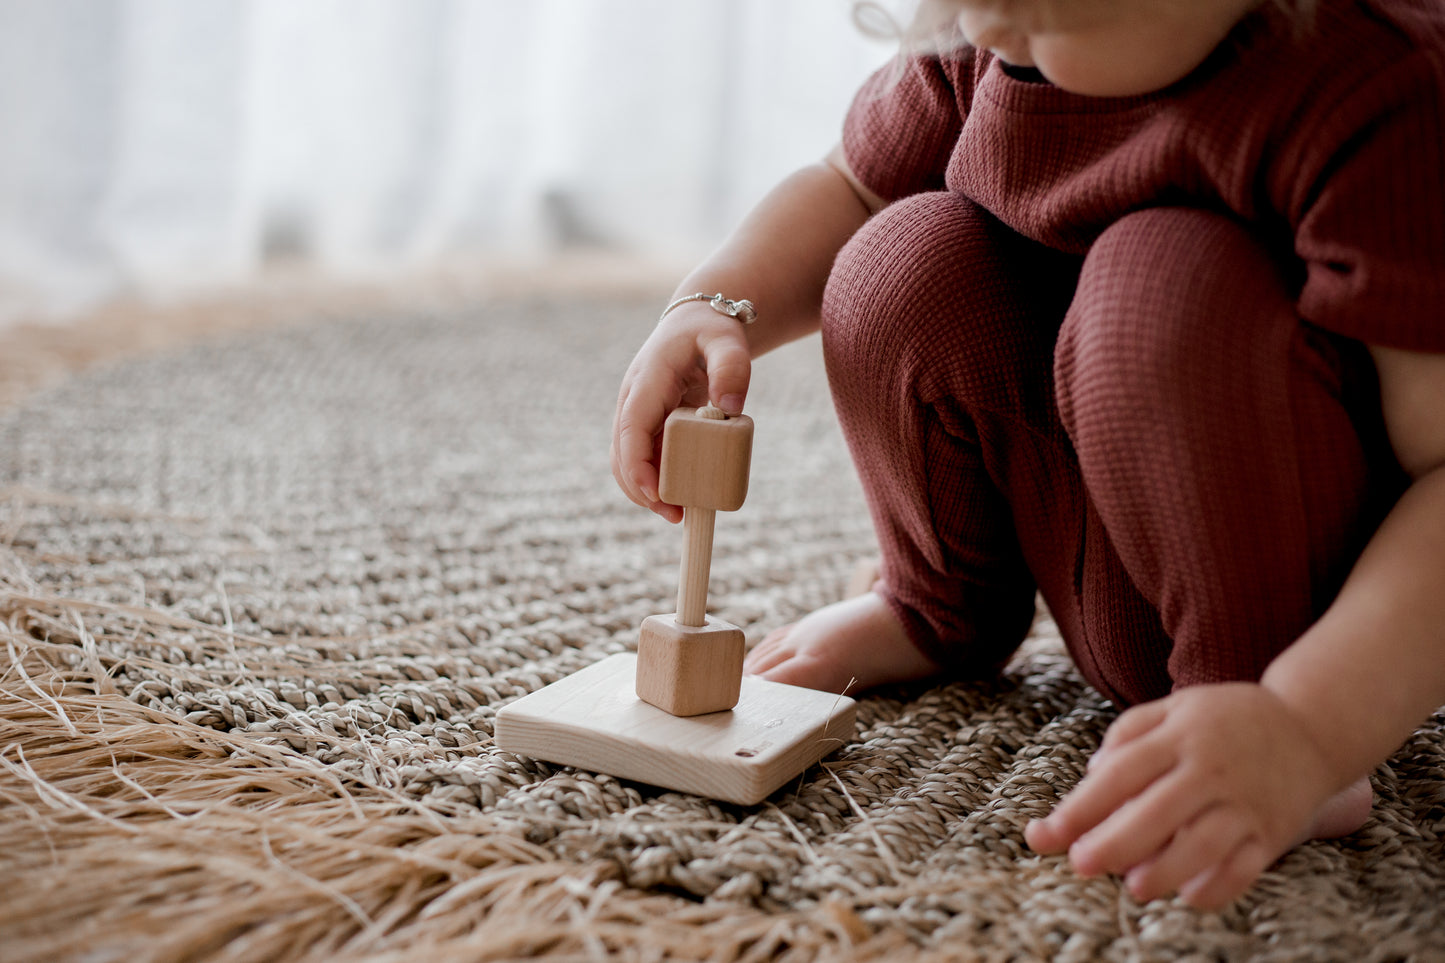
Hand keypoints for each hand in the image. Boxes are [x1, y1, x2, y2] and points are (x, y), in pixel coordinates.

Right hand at [610, 305, 751, 522]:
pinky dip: (653, 481)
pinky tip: (678, 498)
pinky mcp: (646, 425)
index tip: (657, 495)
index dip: (638, 466)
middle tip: (677, 515)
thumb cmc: (711, 332)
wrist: (697, 323)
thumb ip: (732, 368)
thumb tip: (729, 408)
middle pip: (622, 453)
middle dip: (642, 489)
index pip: (631, 429)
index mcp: (646, 380)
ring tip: (679, 514)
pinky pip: (641, 459)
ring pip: (627, 461)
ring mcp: (636, 413)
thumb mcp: (727, 341)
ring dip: (645, 491)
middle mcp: (632, 400)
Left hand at [1024, 683, 1343, 909]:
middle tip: (1080, 864)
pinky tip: (1189, 896)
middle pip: (1155, 812)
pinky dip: (1219, 886)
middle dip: (1114, 842)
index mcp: (1180, 737)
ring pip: (1202, 844)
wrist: (1314, 726)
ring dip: (1165, 869)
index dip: (1080, 806)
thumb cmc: (1228, 720)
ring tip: (1133, 887)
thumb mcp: (1176, 707)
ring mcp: (1244, 803)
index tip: (1046, 833)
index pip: (1120, 774)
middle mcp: (1210, 770)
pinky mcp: (1272, 833)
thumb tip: (1093, 773)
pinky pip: (1246, 867)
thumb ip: (1129, 733)